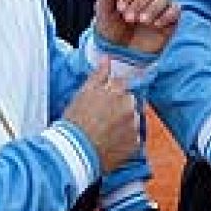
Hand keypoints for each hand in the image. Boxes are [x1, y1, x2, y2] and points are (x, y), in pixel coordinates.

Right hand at [62, 60, 138, 174]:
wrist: (73, 152)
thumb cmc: (75, 121)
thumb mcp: (83, 92)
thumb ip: (99, 74)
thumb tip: (108, 59)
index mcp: (119, 90)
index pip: (123, 86)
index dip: (112, 95)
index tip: (103, 105)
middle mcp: (131, 106)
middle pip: (130, 103)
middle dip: (120, 109)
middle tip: (103, 120)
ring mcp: (135, 125)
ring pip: (133, 121)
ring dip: (124, 124)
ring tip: (106, 133)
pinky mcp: (136, 144)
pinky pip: (134, 139)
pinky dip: (126, 141)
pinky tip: (110, 144)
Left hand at [94, 0, 180, 53]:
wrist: (122, 50)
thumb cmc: (112, 27)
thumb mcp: (103, 12)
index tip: (120, 9)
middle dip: (138, 3)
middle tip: (129, 19)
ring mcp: (160, 3)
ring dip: (153, 8)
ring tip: (143, 21)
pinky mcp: (171, 16)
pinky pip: (176, 9)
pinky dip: (167, 15)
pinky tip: (156, 24)